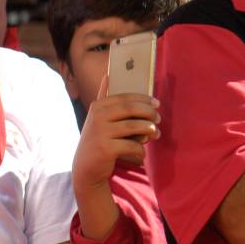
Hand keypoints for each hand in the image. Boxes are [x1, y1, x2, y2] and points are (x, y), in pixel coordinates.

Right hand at [72, 76, 160, 193]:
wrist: (86, 167)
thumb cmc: (97, 139)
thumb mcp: (97, 117)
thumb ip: (103, 97)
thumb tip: (108, 75)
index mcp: (98, 106)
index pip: (125, 97)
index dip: (143, 99)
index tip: (156, 103)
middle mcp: (97, 117)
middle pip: (131, 109)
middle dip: (149, 113)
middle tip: (158, 119)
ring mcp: (101, 132)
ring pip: (135, 126)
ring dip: (150, 130)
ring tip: (155, 134)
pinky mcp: (106, 149)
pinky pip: (132, 146)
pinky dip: (140, 150)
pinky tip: (141, 153)